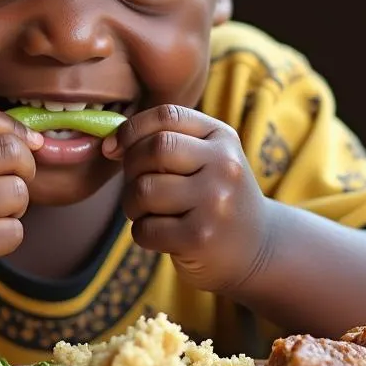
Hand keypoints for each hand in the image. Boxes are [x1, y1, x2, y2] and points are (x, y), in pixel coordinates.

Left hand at [102, 104, 270, 293]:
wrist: (258, 250)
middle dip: (131, 168)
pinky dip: (142, 233)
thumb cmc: (213, 197)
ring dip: (132, 204)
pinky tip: (161, 235)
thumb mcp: (204, 159)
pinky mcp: (200, 238)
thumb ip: (163, 142)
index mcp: (222, 137)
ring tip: (147, 212)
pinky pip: (146, 228)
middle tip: (136, 185)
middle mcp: (224, 166)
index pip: (167, 115)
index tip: (115, 147)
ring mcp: (215, 202)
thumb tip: (108, 143)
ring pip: (145, 190)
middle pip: (155, 149)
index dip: (132, 128)